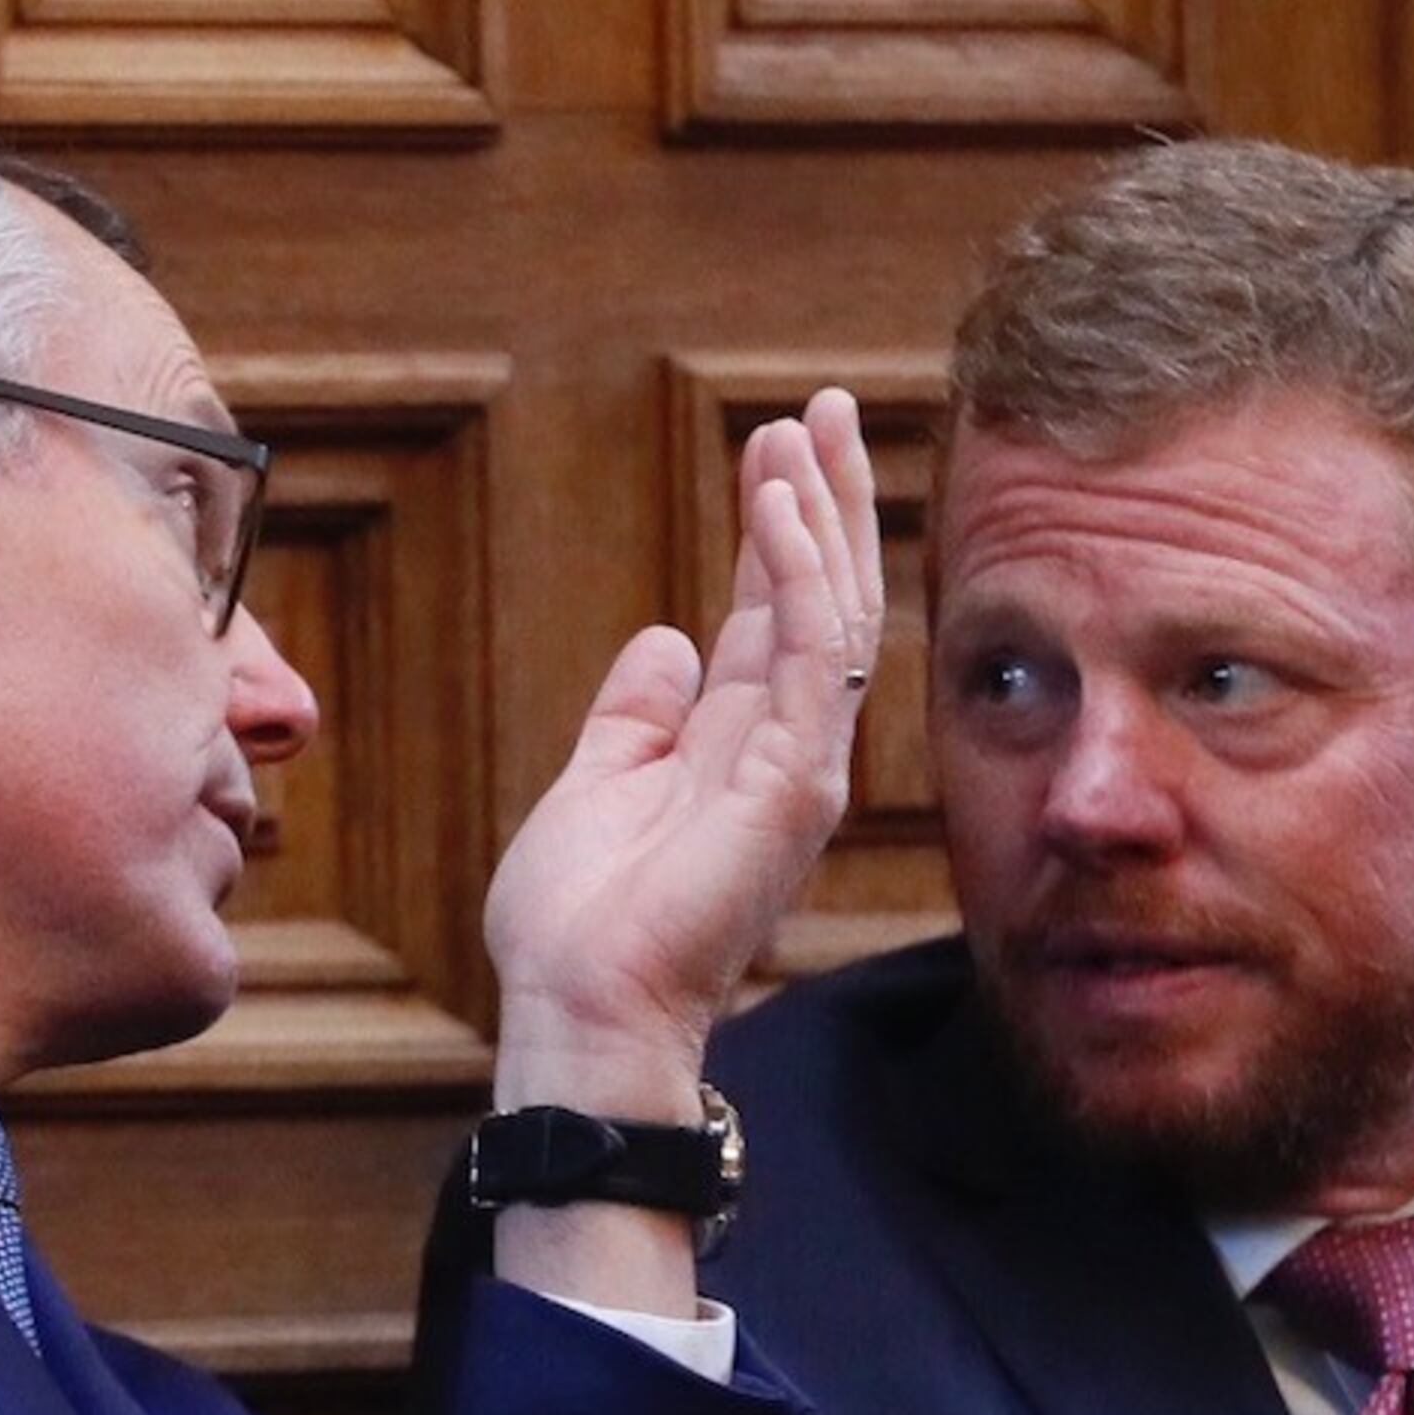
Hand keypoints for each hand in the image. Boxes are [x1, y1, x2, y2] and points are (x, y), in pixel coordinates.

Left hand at [483, 389, 884, 1122]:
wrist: (579, 1008)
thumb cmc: (580, 924)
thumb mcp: (598, 783)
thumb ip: (639, 715)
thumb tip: (666, 642)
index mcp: (740, 744)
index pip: (776, 612)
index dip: (780, 527)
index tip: (777, 443)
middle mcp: (788, 747)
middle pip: (823, 597)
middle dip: (828, 498)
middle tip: (829, 406)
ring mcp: (802, 764)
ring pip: (834, 613)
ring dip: (822, 514)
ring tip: (809, 429)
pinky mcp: (797, 782)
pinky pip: (812, 654)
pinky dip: (797, 574)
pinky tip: (779, 505)